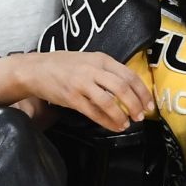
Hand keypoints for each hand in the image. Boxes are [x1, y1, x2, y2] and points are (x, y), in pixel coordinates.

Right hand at [16, 51, 153, 132]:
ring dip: (122, 115)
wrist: (36, 69)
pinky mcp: (72, 98)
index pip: (129, 75)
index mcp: (101, 59)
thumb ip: (107, 71)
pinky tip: (114, 126)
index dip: (142, 92)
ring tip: (127, 123)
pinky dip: (107, 121)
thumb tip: (128, 88)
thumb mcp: (88, 60)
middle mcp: (93, 69)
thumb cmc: (63, 66)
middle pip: (122, 88)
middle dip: (136, 104)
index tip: (149, 104)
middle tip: (141, 116)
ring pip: (109, 101)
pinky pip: (94, 112)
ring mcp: (82, 83)